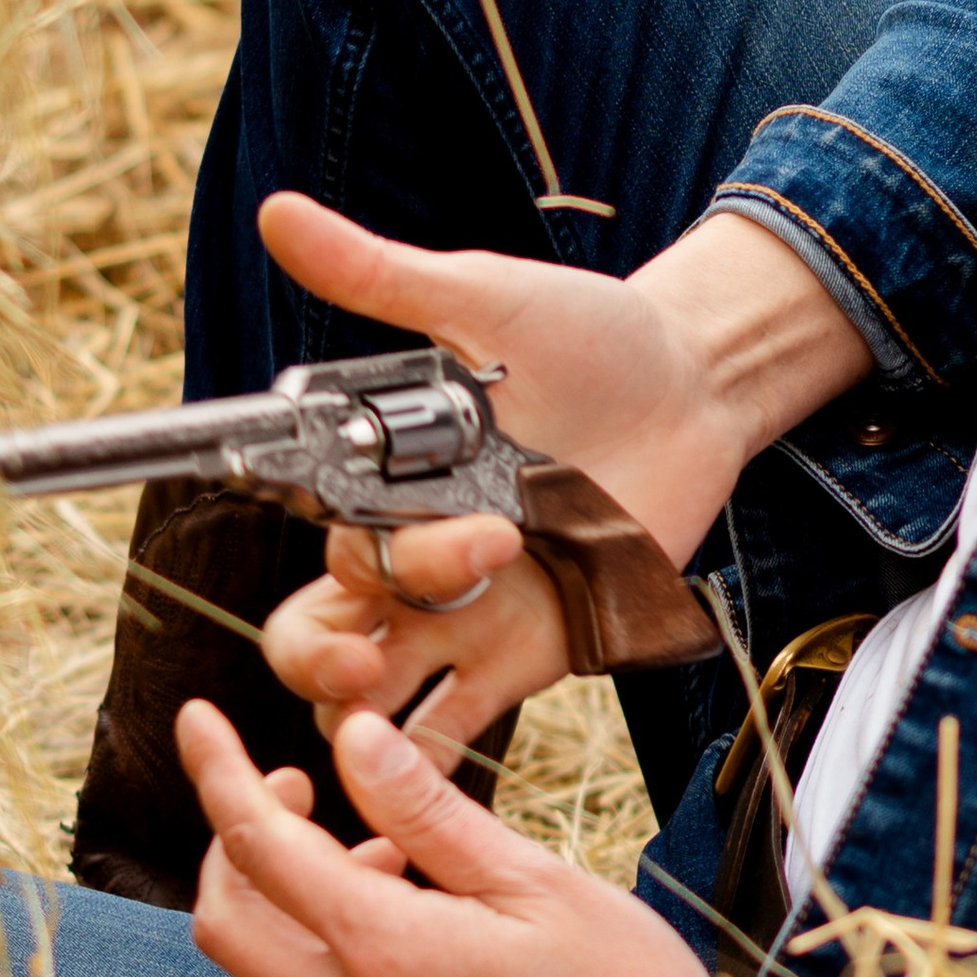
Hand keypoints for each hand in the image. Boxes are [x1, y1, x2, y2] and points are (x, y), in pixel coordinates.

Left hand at [180, 697, 810, 976]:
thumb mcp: (541, 886)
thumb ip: (432, 815)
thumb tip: (354, 739)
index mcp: (384, 950)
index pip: (255, 846)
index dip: (217, 772)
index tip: (197, 719)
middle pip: (226, 925)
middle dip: (236, 843)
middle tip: (299, 790)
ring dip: (289, 907)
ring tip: (386, 861)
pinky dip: (333, 963)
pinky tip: (422, 941)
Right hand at [255, 188, 871, 737]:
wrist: (698, 383)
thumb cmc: (589, 334)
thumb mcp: (482, 299)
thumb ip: (380, 276)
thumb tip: (278, 213)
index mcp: (387, 476)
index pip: (304, 520)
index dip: (280, 533)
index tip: (280, 508)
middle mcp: (416, 551)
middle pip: (319, 627)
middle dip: (316, 645)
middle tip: (360, 633)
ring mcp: (470, 610)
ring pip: (371, 687)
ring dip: (355, 699)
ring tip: (374, 683)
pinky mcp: (534, 649)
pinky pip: (458, 722)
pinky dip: (423, 754)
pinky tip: (407, 762)